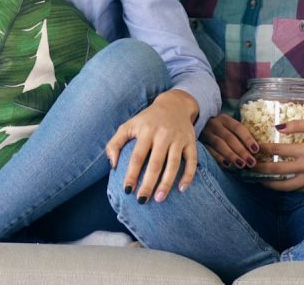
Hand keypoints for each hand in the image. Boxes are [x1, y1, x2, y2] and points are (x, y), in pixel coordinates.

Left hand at [105, 89, 198, 203]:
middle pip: (155, 163)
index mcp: (146, 131)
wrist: (174, 104)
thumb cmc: (146, 120)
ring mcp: (178, 138)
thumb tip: (112, 165)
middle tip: (142, 200)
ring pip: (173, 164)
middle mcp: (163, 134)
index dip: (131, 174)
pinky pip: (192, 160)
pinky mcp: (191, 142)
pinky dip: (188, 175)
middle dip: (148, 183)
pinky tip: (182, 189)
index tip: (126, 190)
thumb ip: (114, 144)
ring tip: (159, 199)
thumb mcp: (128, 126)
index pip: (137, 156)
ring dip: (167, 183)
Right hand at [200, 114, 260, 170]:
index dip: (247, 138)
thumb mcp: (227, 126)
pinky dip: (218, 157)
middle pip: (229, 137)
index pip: (238, 127)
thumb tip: (257, 148)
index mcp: (224, 119)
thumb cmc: (218, 128)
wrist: (196, 124)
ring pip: (219, 144)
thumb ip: (239, 134)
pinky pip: (209, 151)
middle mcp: (214, 124)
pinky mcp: (199, 142)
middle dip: (241, 150)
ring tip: (241, 164)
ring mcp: (206, 133)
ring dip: (231, 155)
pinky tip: (227, 165)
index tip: (256, 150)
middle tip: (251, 162)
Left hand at [253, 120, 303, 191]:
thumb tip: (277, 127)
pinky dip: (287, 188)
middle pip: (278, 170)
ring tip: (259, 180)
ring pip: (287, 186)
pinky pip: (299, 189)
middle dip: (260, 169)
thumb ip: (296, 124)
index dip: (263, 150)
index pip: (278, 151)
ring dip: (271, 184)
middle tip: (249, 167)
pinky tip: (277, 185)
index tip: (253, 149)